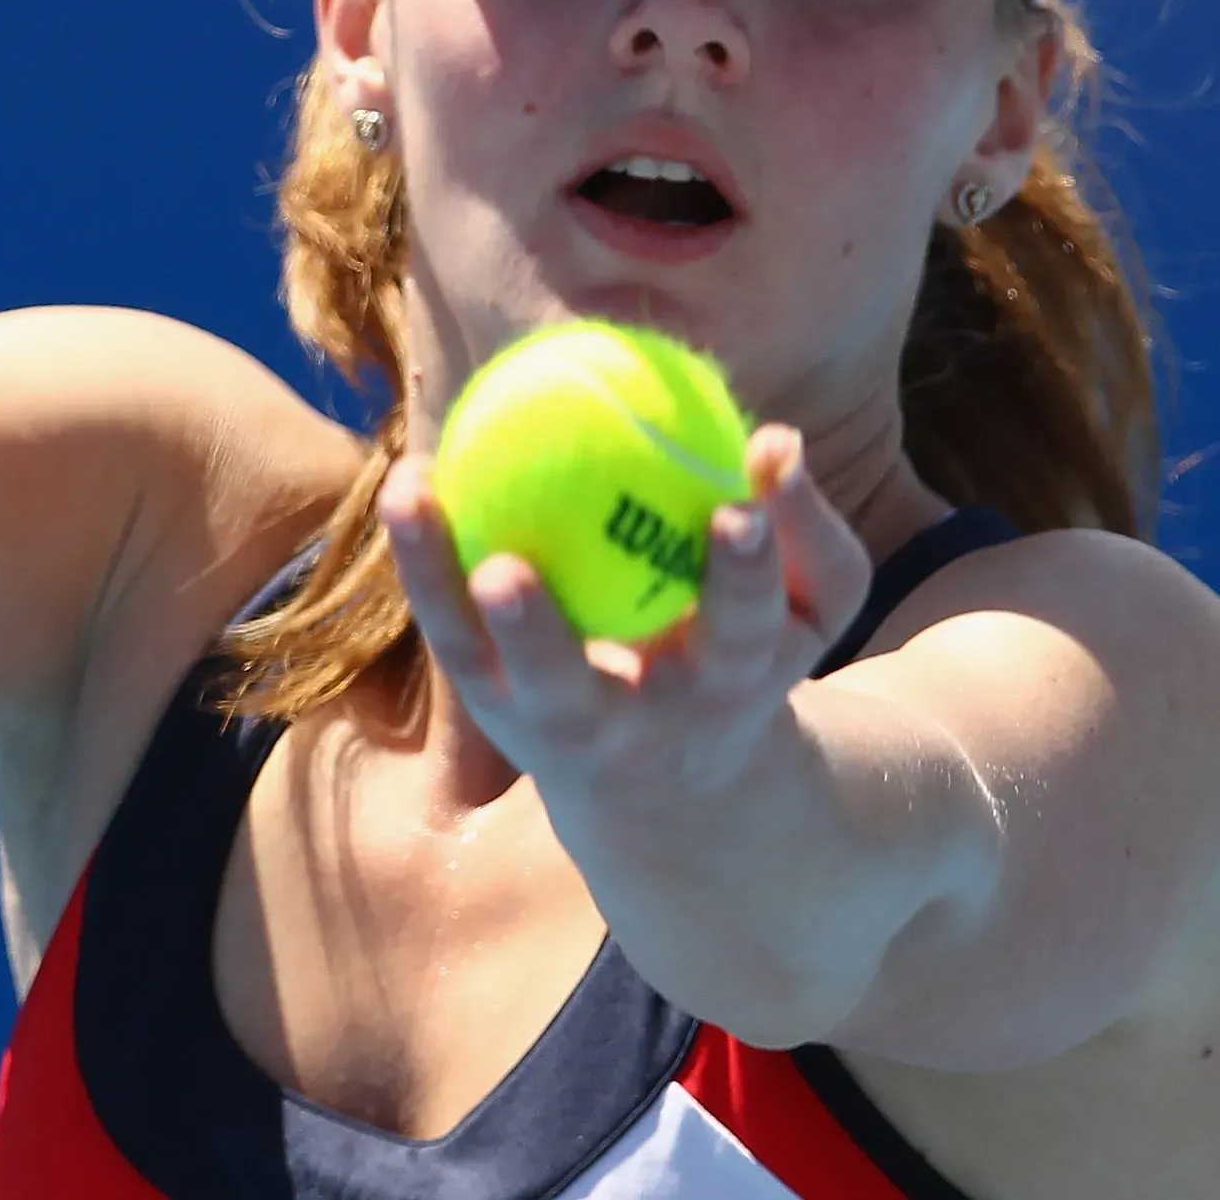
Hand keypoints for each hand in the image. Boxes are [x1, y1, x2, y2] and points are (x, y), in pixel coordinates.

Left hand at [377, 424, 878, 815]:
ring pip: (478, 661)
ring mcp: (546, 720)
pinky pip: (447, 626)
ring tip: (411, 493)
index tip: (736, 513)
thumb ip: (803, 527)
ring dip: (437, 585)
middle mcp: (626, 723)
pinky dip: (423, 556)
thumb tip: (774, 437)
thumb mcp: (809, 605)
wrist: (675, 781)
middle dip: (536, 637)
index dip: (742, 575)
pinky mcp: (492, 702)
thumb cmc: (753, 654)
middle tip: (503, 570)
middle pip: (571, 691)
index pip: (739, 630)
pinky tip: (411, 479)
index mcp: (722, 690)